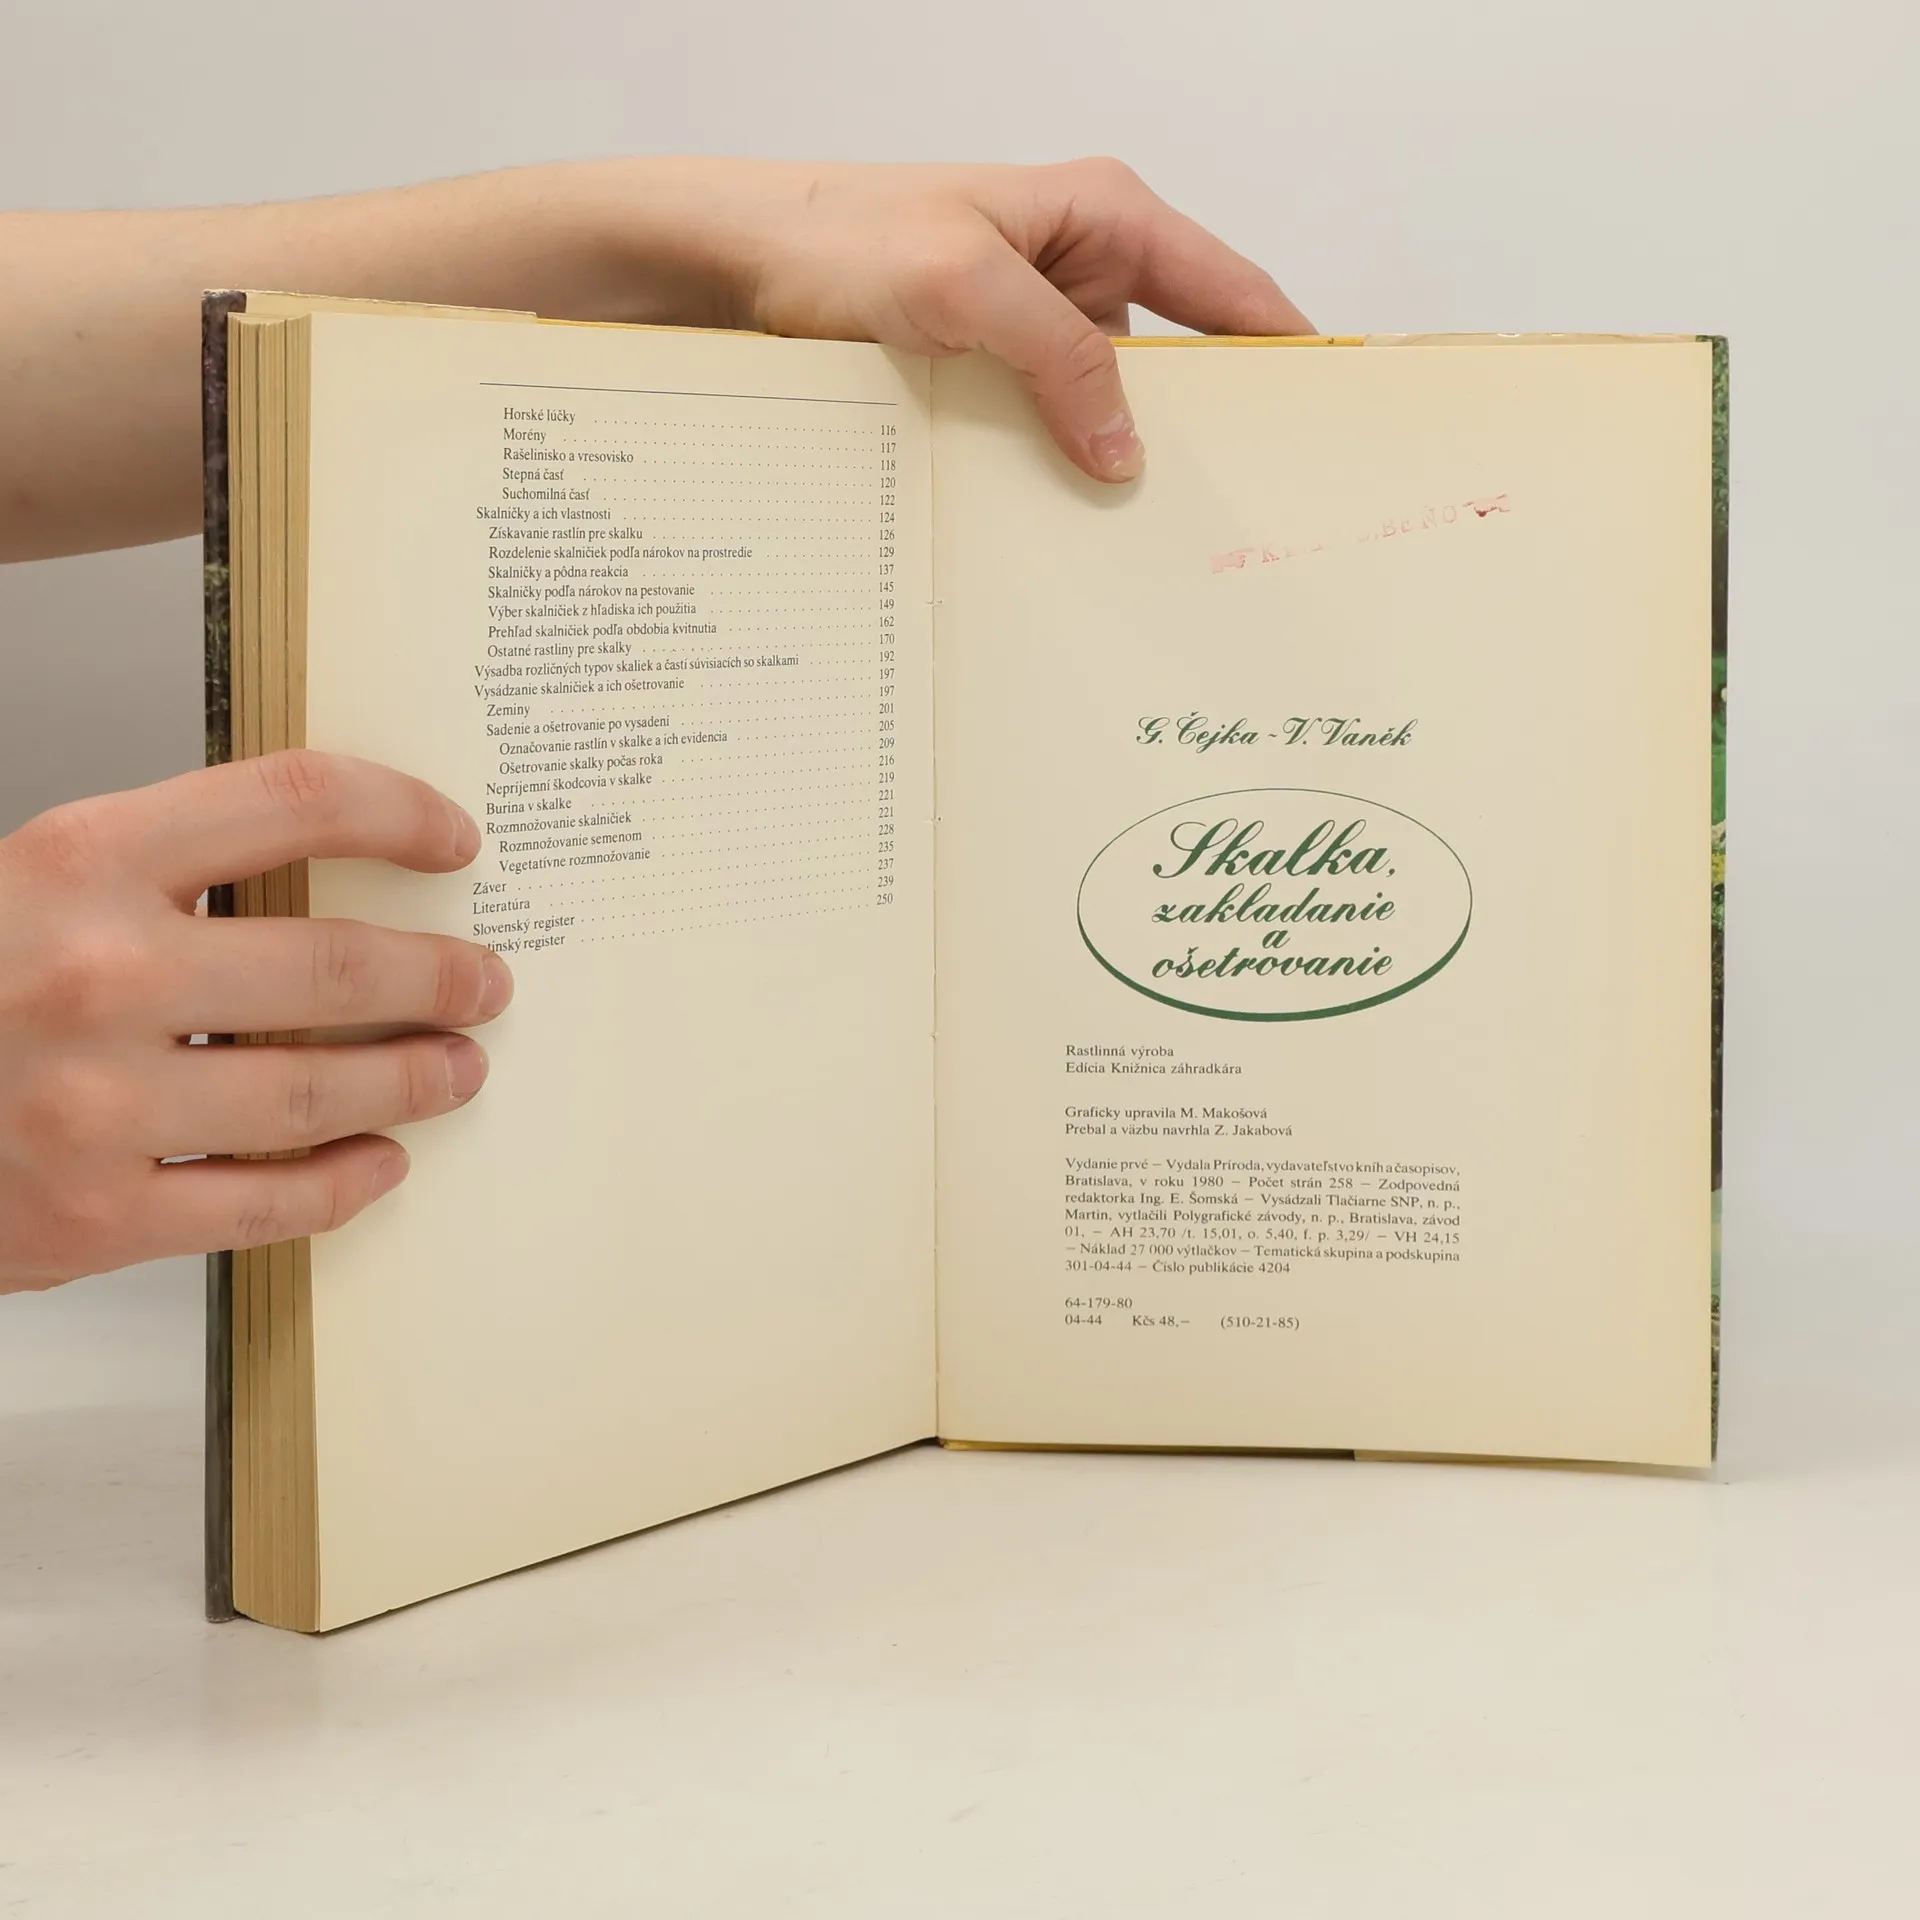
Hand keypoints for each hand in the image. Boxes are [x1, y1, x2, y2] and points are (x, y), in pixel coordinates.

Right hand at [0, 751, 512, 1294]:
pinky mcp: (95, 1215)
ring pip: (318, 1091)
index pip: (293, 799)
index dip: (398, 812)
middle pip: (331, 965)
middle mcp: (93, 973)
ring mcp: (96, 1104)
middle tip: (487, 983)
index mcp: (77, 859)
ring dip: (414, 1079)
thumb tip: (332, 869)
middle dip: (437, 977)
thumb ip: (164, 869)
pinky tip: (382, 1163)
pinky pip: (267, 1203)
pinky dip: (344, 1182)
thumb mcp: (33, 887)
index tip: (456, 838)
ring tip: (458, 1068)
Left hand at [699, 157, 1312, 483]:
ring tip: (1147, 533)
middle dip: (1204, 427)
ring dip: (1117, 458)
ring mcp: (1035, 321)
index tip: (1327, 422)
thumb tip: (1126, 451)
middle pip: (1179, 357)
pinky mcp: (991, 366)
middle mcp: (1080, 265)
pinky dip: (1057, 466)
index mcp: (1103, 216)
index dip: (1287, 350)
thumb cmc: (839, 237)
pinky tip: (1064, 519)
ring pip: (1108, 403)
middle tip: (1236, 508)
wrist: (732, 261)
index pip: (1230, 289)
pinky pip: (1047, 424)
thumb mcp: (964, 288)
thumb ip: (1060, 358)